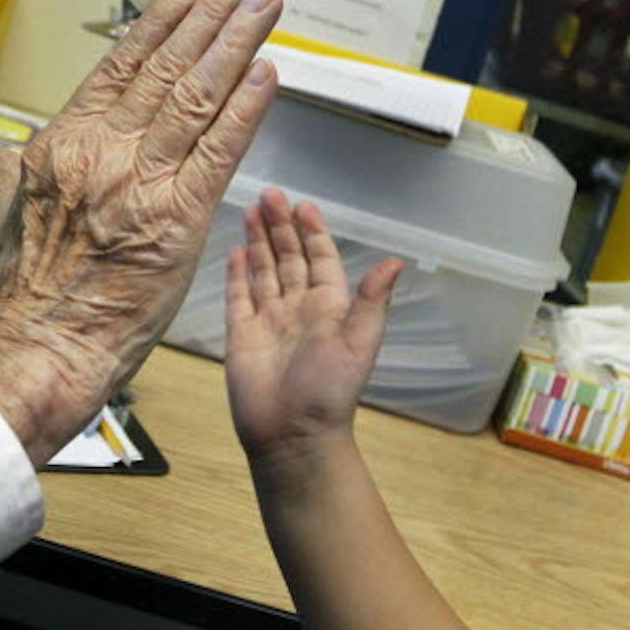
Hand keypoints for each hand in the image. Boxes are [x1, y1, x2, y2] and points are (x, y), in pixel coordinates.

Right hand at [0, 0, 282, 464]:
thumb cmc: (22, 293)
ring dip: (238, 42)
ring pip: (197, 95)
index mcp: (61, 143)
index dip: (162, 19)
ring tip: (266, 2)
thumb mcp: (3, 215)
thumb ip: (2, 171)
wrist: (39, 348)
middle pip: (167, 66)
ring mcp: (140, 181)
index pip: (119, 64)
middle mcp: (101, 150)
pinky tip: (268, 73)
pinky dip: (246, 109)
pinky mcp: (177, 219)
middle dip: (213, 14)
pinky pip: (219, 151)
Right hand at [225, 188, 401, 468]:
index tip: (303, 206)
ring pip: (263, 271)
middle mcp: (298, 308)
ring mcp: (268, 320)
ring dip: (258, 241)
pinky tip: (235, 250)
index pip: (321, 259)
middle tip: (270, 194)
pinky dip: (237, 273)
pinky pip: (239, 296)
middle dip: (280, 227)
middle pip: (289, 258)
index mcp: (329, 307)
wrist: (291, 435)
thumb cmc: (329, 390)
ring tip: (251, 209)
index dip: (312, 232)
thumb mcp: (359, 342)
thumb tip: (394, 261)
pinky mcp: (242, 335)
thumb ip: (373, 300)